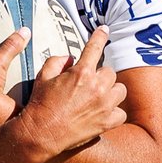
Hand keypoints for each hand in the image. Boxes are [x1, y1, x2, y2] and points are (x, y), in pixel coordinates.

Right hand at [17, 27, 126, 153]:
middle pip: (110, 72)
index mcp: (81, 72)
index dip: (100, 36)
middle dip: (100, 75)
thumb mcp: (43, 77)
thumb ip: (57, 61)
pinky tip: (103, 113)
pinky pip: (121, 112)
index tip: (105, 29)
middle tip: (88, 84)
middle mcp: (97, 87)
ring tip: (98, 97)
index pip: (95, 47)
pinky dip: (114, 112)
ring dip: (111, 91)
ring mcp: (104, 105)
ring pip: (120, 90)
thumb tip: (70, 58)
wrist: (41, 133)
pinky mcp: (107, 122)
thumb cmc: (40, 104)